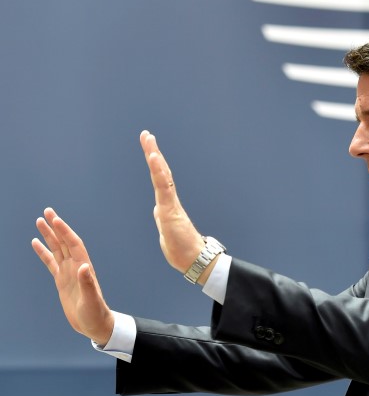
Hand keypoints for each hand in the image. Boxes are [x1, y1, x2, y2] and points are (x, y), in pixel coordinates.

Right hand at [32, 208, 114, 344]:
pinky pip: (51, 262)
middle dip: (56, 226)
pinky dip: (43, 252)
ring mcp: (68, 272)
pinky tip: (36, 243)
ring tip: (39, 221)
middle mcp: (76, 266)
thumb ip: (87, 283)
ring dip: (49, 235)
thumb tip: (83, 266)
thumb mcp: (91, 300)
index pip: (73, 244)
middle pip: (64, 242)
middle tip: (46, 211)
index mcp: (84, 267)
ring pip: (57, 249)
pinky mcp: (62, 280)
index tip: (55, 218)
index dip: (65, 231)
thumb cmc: (96, 313)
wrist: (95, 324)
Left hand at [139, 130, 204, 274]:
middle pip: (160, 171)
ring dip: (154, 156)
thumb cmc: (182, 249)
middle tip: (146, 135)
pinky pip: (163, 187)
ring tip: (149, 140)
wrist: (194, 260)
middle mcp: (170, 200)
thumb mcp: (166, 231)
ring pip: (162, 176)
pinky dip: (158, 171)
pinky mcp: (170, 210)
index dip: (154, 163)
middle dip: (153, 152)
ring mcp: (170, 204)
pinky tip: (154, 157)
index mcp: (167, 204)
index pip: (159, 179)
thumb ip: (162, 218)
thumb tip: (158, 210)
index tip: (149, 147)